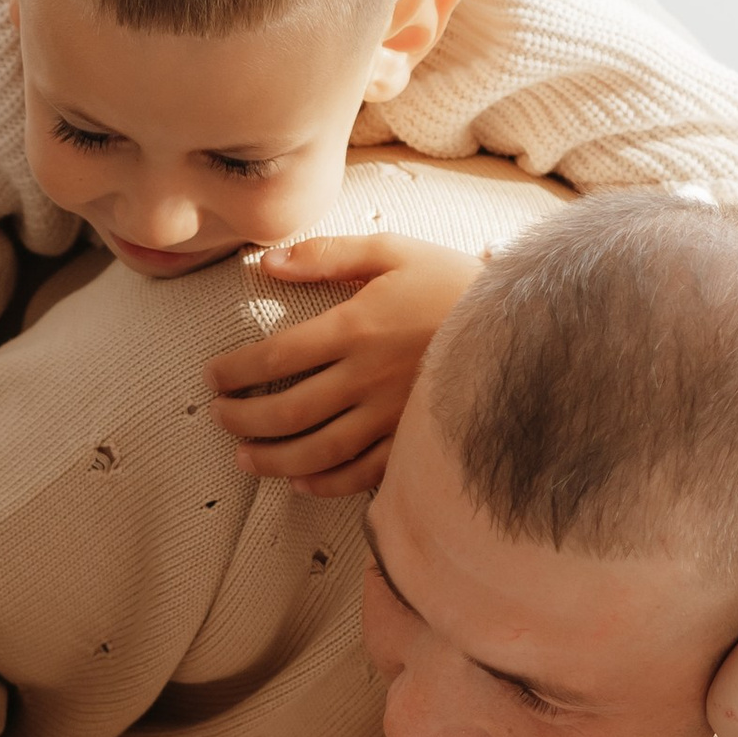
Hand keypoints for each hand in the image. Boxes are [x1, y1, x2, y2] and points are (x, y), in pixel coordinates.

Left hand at [205, 230, 480, 493]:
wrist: (525, 325)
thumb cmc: (453, 283)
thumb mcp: (394, 252)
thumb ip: (328, 255)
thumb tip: (267, 263)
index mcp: (355, 328)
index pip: (274, 359)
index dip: (234, 372)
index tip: (213, 378)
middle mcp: (366, 379)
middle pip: (285, 412)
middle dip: (242, 419)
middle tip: (219, 418)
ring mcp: (391, 418)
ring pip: (315, 452)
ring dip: (272, 460)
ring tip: (244, 458)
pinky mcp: (414, 444)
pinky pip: (360, 476)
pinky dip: (325, 484)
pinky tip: (301, 482)